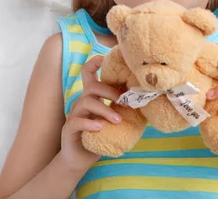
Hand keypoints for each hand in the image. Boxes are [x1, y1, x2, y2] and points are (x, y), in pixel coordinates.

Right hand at [59, 56, 122, 171]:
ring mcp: (75, 114)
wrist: (81, 159)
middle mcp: (82, 101)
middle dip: (110, 91)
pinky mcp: (70, 127)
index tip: (104, 58)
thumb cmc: (101, 136)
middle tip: (124, 102)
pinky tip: (100, 127)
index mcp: (93, 96)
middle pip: (92, 86)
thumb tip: (147, 98)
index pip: (89, 73)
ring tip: (118, 120)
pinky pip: (77, 120)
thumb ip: (124, 108)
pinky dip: (90, 122)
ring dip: (105, 109)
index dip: (94, 63)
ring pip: (87, 102)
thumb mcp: (114, 120)